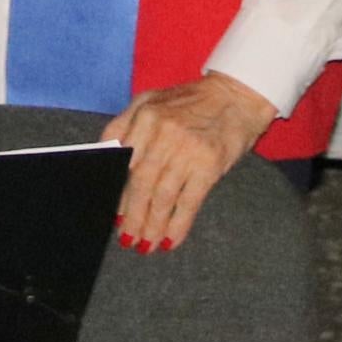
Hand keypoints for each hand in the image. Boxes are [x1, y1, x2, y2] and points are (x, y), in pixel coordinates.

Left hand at [103, 72, 276, 253]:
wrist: (237, 95)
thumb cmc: (191, 102)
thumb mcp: (152, 100)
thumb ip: (125, 124)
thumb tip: (104, 157)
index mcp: (145, 115)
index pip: (120, 160)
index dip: (114, 191)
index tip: (111, 214)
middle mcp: (163, 132)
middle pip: (139, 183)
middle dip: (131, 216)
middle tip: (127, 239)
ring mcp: (186, 149)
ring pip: (161, 197)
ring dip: (152, 226)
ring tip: (146, 245)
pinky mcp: (209, 165)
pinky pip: (188, 202)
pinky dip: (178, 225)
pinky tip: (171, 241)